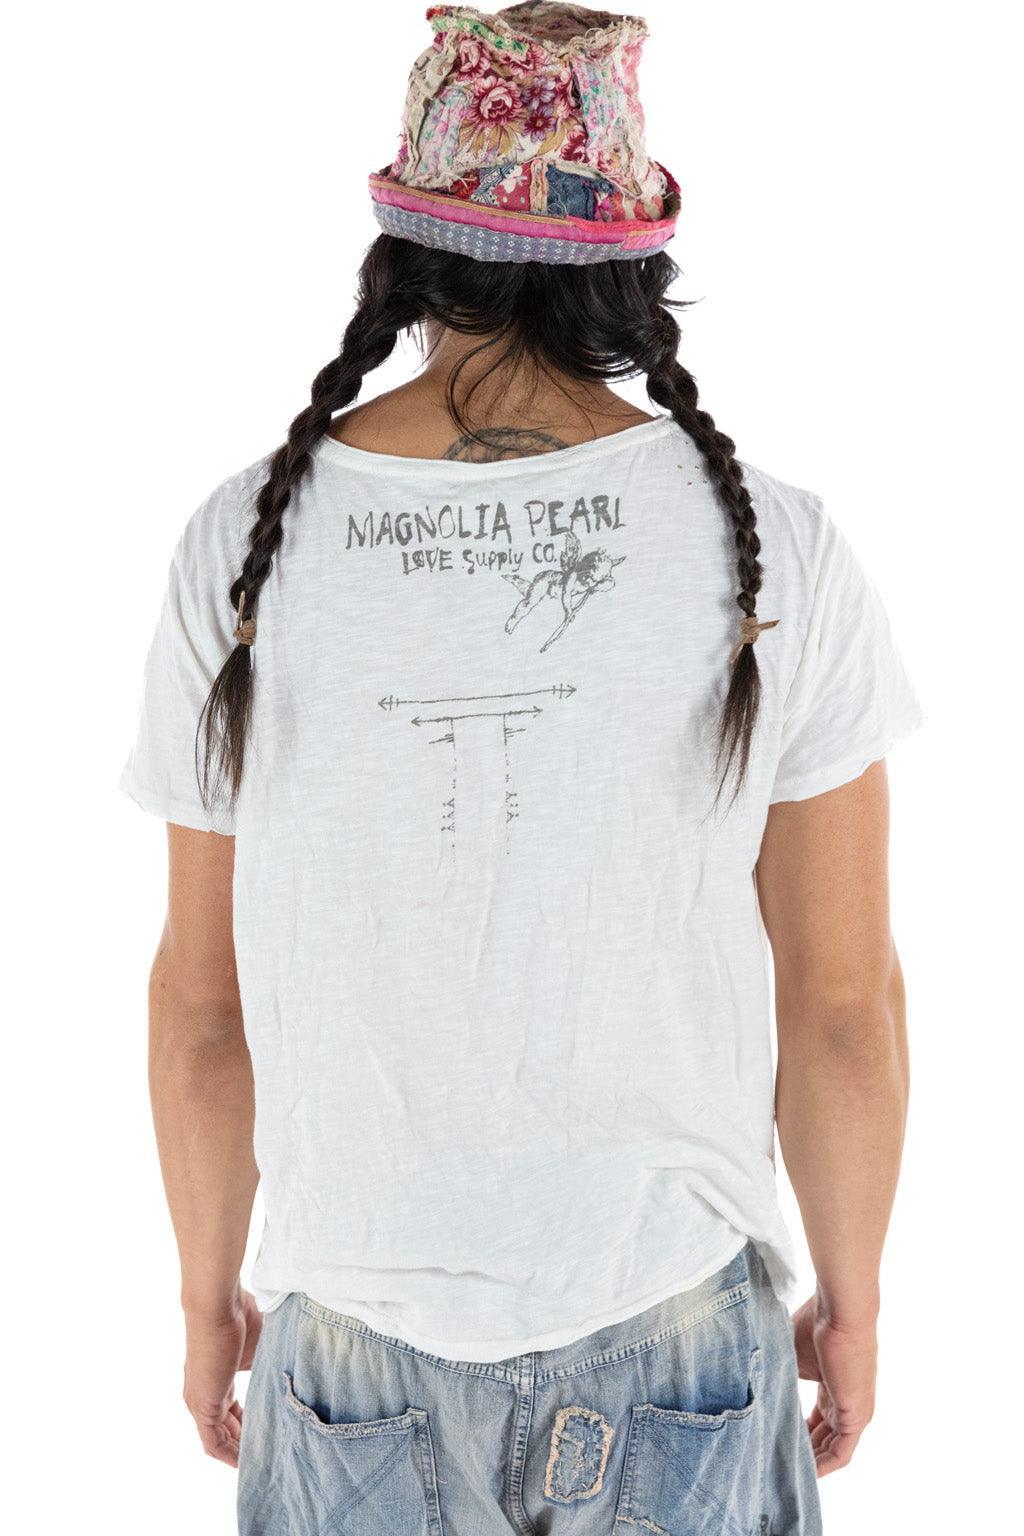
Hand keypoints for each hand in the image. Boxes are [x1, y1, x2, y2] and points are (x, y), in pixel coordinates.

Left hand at [183, 1289, 262, 1466]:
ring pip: (219, 1439)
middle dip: (244, 1443)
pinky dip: (228, 1455)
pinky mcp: (203, 1406)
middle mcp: (205, 1394)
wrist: (218, 1306)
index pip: (231, 1411)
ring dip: (237, 1453)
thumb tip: (288, 1368)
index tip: (266, 1433)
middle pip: (224, 1429)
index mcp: (217, 1379)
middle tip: (266, 1454)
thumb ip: (265, 1364)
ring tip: (258, 1463)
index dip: (247, 1425)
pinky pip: (213, 1442)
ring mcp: (201, 1401)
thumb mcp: (258, 1346)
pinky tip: (243, 1464)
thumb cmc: (239, 1315)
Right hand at [792, 1293, 876, 1476]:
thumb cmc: (816, 1323)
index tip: (777, 1441)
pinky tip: (807, 1474)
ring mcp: (854, 1411)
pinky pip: (841, 1452)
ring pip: (832, 1449)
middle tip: (778, 1465)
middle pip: (823, 1438)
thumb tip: (756, 1386)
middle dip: (804, 1453)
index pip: (816, 1421)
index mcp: (832, 1387)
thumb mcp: (791, 1354)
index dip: (798, 1434)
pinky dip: (824, 1465)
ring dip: (812, 1463)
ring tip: (787, 1474)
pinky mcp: (857, 1417)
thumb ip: (781, 1375)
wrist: (839, 1313)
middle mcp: (845, 1402)